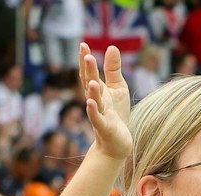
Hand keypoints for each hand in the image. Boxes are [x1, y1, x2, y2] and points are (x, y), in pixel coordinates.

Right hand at [78, 44, 131, 159]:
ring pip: (94, 102)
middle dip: (88, 71)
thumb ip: (113, 69)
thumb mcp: (117, 88)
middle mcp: (96, 102)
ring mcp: (100, 115)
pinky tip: (90, 103)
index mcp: (99, 91)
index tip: (83, 45)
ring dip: (92, 92)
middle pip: (90, 85)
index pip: (89, 74)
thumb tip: (111, 46)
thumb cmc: (116, 115)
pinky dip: (93, 112)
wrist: (117, 144)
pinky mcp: (105, 129)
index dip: (85, 61)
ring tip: (92, 80)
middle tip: (86, 55)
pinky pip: (98, 119)